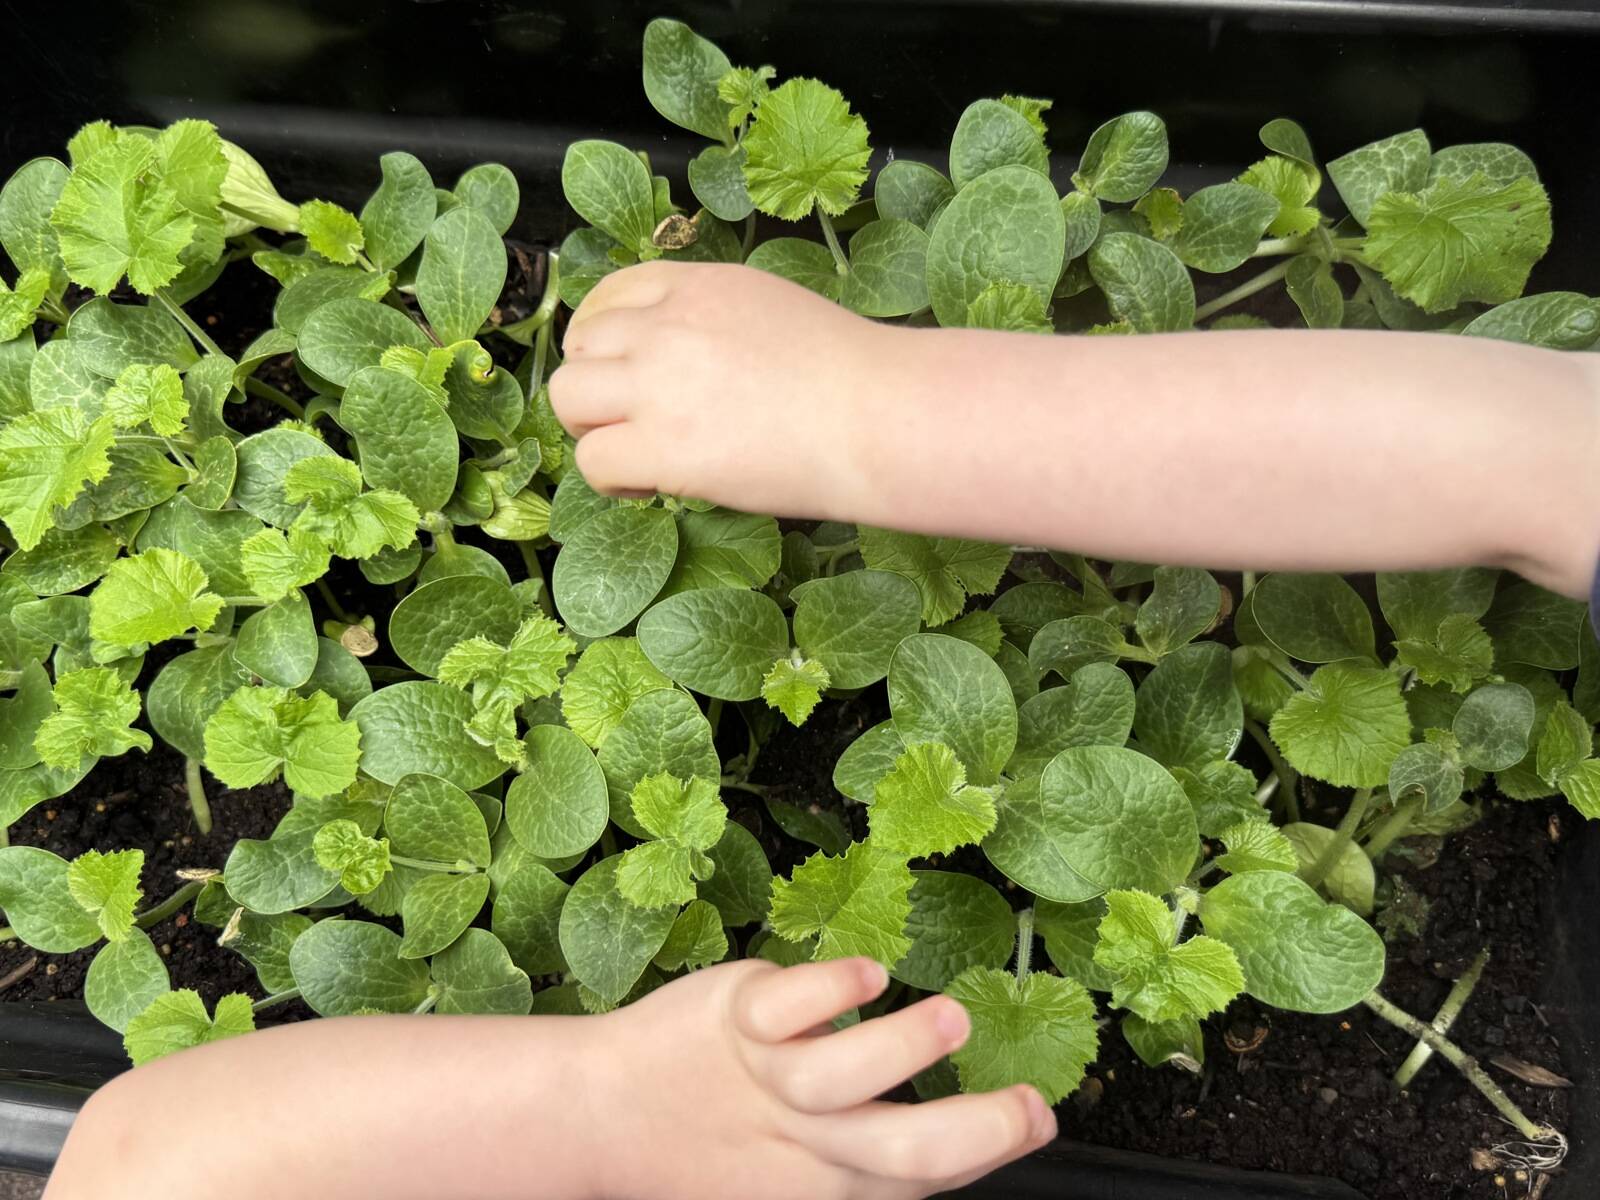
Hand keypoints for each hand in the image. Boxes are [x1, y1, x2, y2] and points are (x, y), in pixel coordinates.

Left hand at [550, 261, 897, 519]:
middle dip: (595, 386)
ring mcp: (659, 385)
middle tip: (631, 421)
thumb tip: (689, 365)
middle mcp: (667, 326)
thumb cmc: (852, 376)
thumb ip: (715, 321)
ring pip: (569, 399)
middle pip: (580, 347)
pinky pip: (592, 461)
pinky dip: (612, 481)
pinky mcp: (663, 447)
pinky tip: (652, 486)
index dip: (601, 338)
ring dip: (592, 429)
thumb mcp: (773, 310)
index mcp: (697, 287)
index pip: (611, 295)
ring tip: (636, 453)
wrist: (880, 416)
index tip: (619, 371)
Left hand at [592, 956, 1055, 1199]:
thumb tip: (974, 1135)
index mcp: (829, 1185)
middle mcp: (804, 1140)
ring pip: (840, 1078)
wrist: (605, 1117)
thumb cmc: (721, 1140)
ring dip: (902, 1048)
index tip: (1040, 1115)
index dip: (991, 1149)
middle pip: (901, 1150)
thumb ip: (874, 1155)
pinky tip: (866, 974)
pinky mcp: (734, 1022)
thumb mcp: (799, 1173)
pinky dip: (829, 989)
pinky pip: (785, 1006)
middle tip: (1026, 1103)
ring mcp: (768, 1079)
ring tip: (950, 1016)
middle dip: (976, 1130)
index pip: (923, 1177)